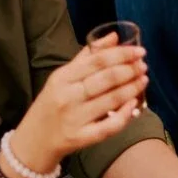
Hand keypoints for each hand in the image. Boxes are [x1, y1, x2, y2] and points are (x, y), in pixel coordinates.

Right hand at [10, 35, 147, 174]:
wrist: (33, 141)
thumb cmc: (52, 103)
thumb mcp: (62, 77)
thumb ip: (88, 56)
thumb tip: (115, 36)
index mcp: (62, 77)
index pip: (97, 61)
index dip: (121, 54)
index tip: (139, 51)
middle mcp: (67, 97)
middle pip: (105, 79)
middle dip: (130, 70)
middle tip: (143, 65)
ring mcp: (74, 119)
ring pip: (110, 101)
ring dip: (132, 89)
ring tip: (144, 80)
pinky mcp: (80, 138)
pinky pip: (108, 126)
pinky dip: (124, 115)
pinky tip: (134, 105)